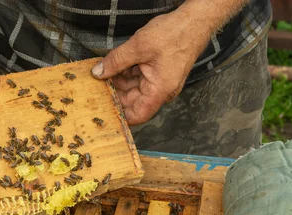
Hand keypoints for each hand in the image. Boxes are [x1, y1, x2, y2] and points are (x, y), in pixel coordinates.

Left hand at [91, 10, 211, 124]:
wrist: (195, 21)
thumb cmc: (174, 34)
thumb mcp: (138, 46)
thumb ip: (116, 61)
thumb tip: (98, 73)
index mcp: (159, 90)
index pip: (137, 115)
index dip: (120, 115)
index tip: (103, 110)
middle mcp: (161, 91)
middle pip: (133, 101)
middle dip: (115, 94)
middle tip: (96, 87)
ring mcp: (160, 82)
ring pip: (134, 89)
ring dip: (119, 82)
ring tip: (103, 73)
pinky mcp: (159, 74)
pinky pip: (139, 79)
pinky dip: (127, 74)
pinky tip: (115, 66)